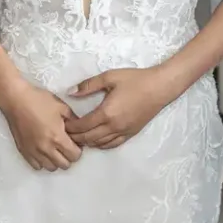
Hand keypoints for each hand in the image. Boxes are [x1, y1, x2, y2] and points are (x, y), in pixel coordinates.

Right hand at [0, 81, 82, 171]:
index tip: (74, 142)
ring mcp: (34, 152)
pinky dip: (42, 161)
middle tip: (65, 145)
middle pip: (65, 165)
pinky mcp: (24, 151)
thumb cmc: (39, 100)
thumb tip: (80, 130)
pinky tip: (43, 151)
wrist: (16, 100)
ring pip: (51, 168)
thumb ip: (74, 120)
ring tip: (54, 148)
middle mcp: (46, 148)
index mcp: (57, 137)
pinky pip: (37, 166)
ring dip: (55, 160)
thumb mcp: (62, 107)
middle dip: (68, 156)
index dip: (78, 149)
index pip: (75, 156)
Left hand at [64, 67, 180, 149]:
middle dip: (75, 137)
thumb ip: (88, 85)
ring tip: (78, 137)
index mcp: (106, 113)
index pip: (82, 126)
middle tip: (66, 133)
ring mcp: (123, 132)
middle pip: (88, 138)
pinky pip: (112, 144)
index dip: (71, 127)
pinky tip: (96, 140)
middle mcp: (113, 126)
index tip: (62, 125)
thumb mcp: (109, 77)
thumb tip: (70, 92)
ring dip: (87, 142)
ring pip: (99, 144)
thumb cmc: (135, 80)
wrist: (159, 87)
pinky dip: (101, 145)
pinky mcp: (130, 134)